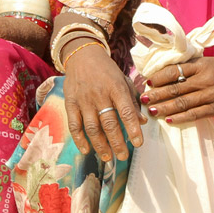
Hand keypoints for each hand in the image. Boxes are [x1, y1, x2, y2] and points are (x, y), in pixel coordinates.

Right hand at [63, 46, 144, 161]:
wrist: (82, 55)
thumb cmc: (107, 71)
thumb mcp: (123, 81)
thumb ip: (132, 101)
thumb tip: (142, 122)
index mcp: (116, 88)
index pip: (126, 111)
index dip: (133, 129)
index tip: (138, 143)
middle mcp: (100, 95)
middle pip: (109, 123)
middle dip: (117, 143)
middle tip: (123, 156)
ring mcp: (83, 100)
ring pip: (92, 127)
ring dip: (100, 145)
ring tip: (108, 157)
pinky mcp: (70, 103)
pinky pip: (74, 124)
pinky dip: (79, 139)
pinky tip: (86, 150)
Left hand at [143, 57, 213, 123]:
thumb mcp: (206, 61)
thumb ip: (188, 67)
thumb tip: (162, 73)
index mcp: (201, 65)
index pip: (175, 70)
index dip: (159, 77)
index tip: (148, 82)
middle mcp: (205, 79)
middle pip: (176, 88)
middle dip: (157, 94)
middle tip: (143, 98)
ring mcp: (211, 95)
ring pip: (183, 103)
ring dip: (165, 107)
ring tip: (151, 110)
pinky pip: (195, 114)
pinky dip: (180, 117)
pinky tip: (169, 119)